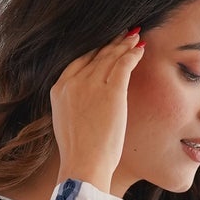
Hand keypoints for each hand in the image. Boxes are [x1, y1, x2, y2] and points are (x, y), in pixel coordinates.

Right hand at [49, 29, 144, 193]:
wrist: (83, 165)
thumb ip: (73, 103)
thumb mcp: (66, 121)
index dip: (95, 50)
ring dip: (124, 45)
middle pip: (96, 55)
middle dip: (112, 43)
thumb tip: (86, 98)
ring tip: (134, 38)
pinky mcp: (111, 91)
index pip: (79, 61)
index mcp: (59, 89)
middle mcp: (73, 82)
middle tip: (124, 34)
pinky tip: (140, 49)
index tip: (105, 45)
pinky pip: (124, 64)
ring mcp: (92, 85)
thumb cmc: (78, 152)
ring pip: (111, 56)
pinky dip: (133, 54)